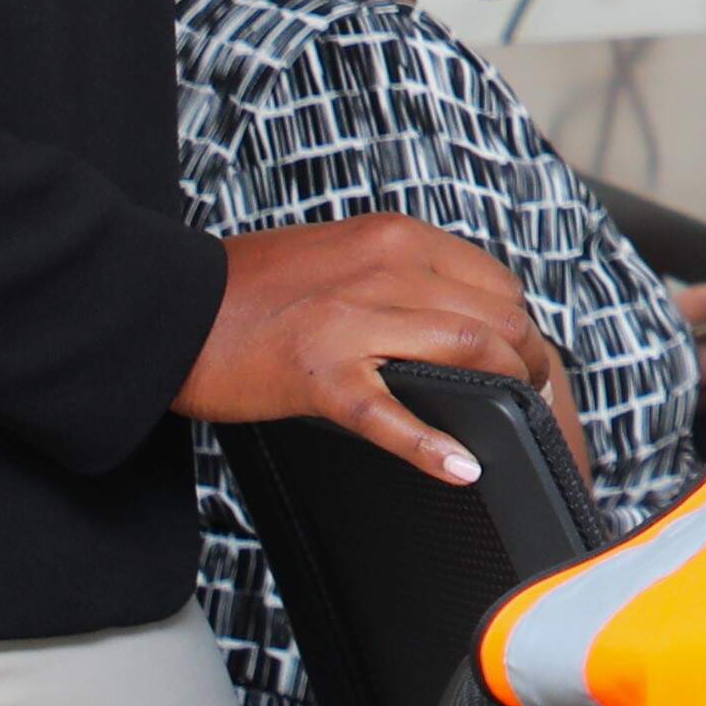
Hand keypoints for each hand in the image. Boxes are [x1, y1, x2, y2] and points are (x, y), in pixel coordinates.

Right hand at [179, 216, 567, 485]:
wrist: (168, 306)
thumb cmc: (250, 288)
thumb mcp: (344, 255)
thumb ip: (401, 274)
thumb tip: (459, 312)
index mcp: (396, 239)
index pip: (495, 283)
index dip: (524, 328)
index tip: (529, 361)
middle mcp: (386, 268)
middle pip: (497, 317)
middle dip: (532, 364)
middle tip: (537, 401)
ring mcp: (353, 321)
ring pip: (467, 350)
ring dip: (508, 390)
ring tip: (518, 424)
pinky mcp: (318, 374)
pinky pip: (389, 414)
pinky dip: (432, 445)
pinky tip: (461, 466)